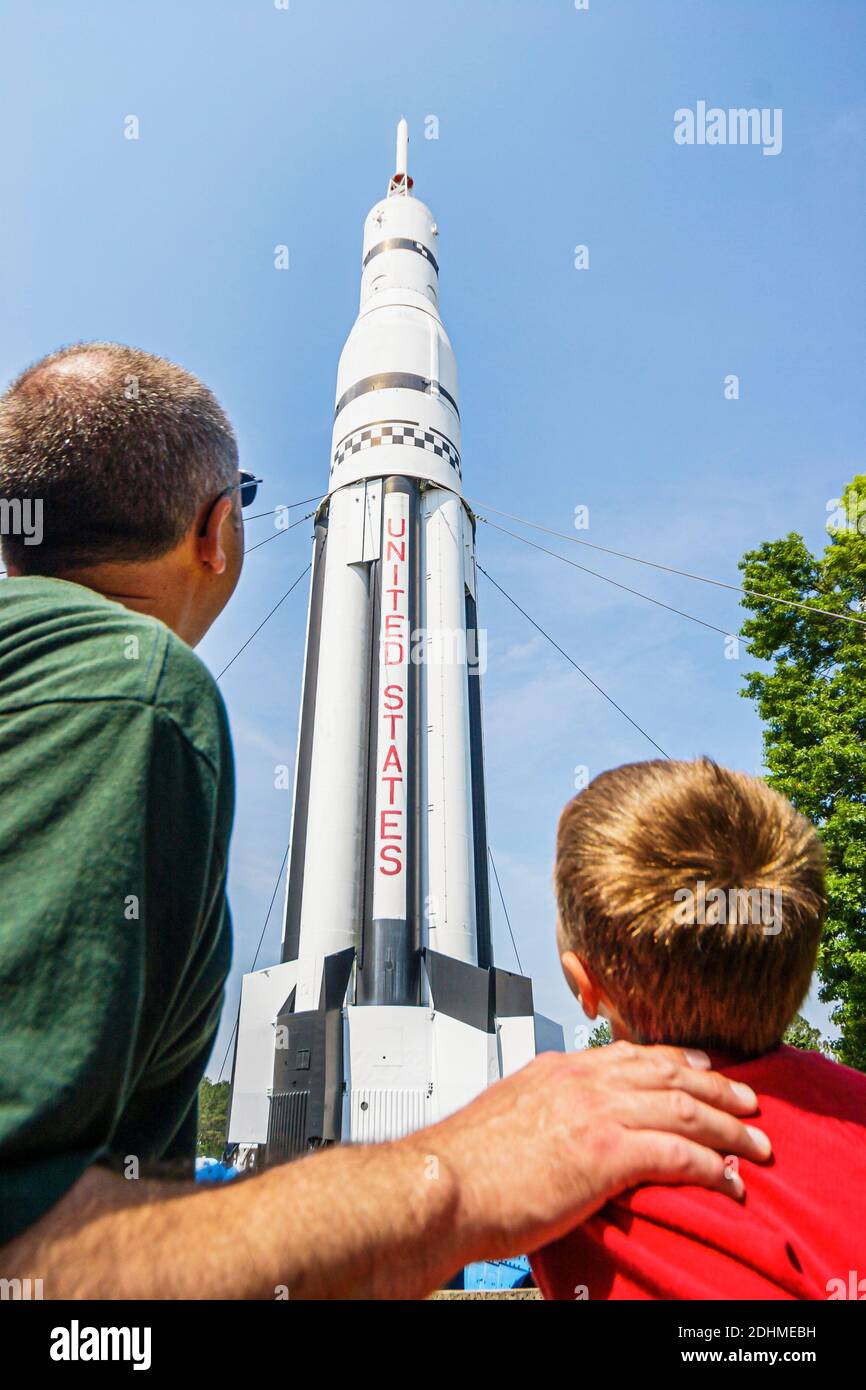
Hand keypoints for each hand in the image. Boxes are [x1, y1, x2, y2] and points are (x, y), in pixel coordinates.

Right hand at [413, 1041, 769, 1262]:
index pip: (632, 1054)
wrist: (443, 1184)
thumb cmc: (465, 1163)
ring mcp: (596, 1113)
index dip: (677, 1059)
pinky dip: (709, 1167)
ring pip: (682, 1108)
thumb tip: (558, 1126)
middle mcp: (582, 1080)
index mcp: (560, 1069)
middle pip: (668, 1073)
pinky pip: (676, 1153)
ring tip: (756, 1145)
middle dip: (717, 1087)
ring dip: (727, 1128)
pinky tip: (727, 1179)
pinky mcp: (605, 1154)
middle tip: (750, 1102)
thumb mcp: (508, 1112)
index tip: (703, 1065)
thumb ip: (543, 1108)